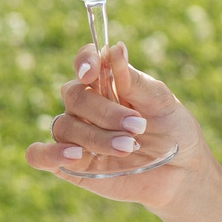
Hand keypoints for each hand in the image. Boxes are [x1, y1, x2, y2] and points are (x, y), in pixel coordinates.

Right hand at [25, 43, 206, 209]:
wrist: (183, 173)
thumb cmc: (173, 131)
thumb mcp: (162, 102)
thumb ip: (133, 81)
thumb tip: (116, 48)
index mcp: (106, 84)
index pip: (84, 63)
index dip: (83, 62)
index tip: (92, 72)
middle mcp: (86, 107)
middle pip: (74, 96)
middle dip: (105, 111)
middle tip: (138, 126)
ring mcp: (76, 136)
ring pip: (64, 126)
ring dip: (94, 136)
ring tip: (127, 147)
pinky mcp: (70, 166)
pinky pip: (39, 156)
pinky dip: (48, 153)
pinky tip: (73, 155)